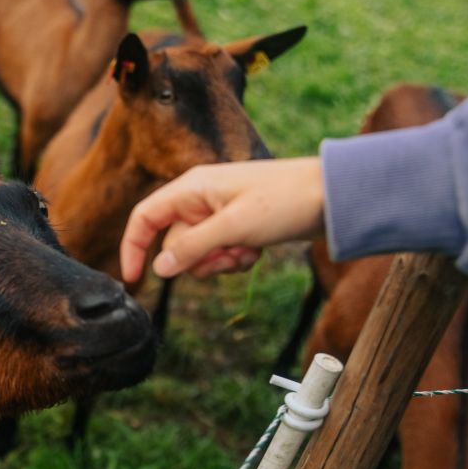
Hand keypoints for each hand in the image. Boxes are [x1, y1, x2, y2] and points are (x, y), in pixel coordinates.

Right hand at [120, 157, 324, 281]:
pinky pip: (219, 254)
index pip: (144, 218)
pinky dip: (234, 260)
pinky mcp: (237, 227)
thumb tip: (158, 269)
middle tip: (229, 257)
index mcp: (191, 189)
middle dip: (198, 260)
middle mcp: (199, 200)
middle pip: (173, 243)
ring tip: (247, 253)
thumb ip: (191, 248)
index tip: (134, 279)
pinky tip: (257, 252)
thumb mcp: (233, 228)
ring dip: (219, 262)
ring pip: (197, 253)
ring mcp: (218, 214)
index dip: (133, 247)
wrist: (333, 197)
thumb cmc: (284, 201)